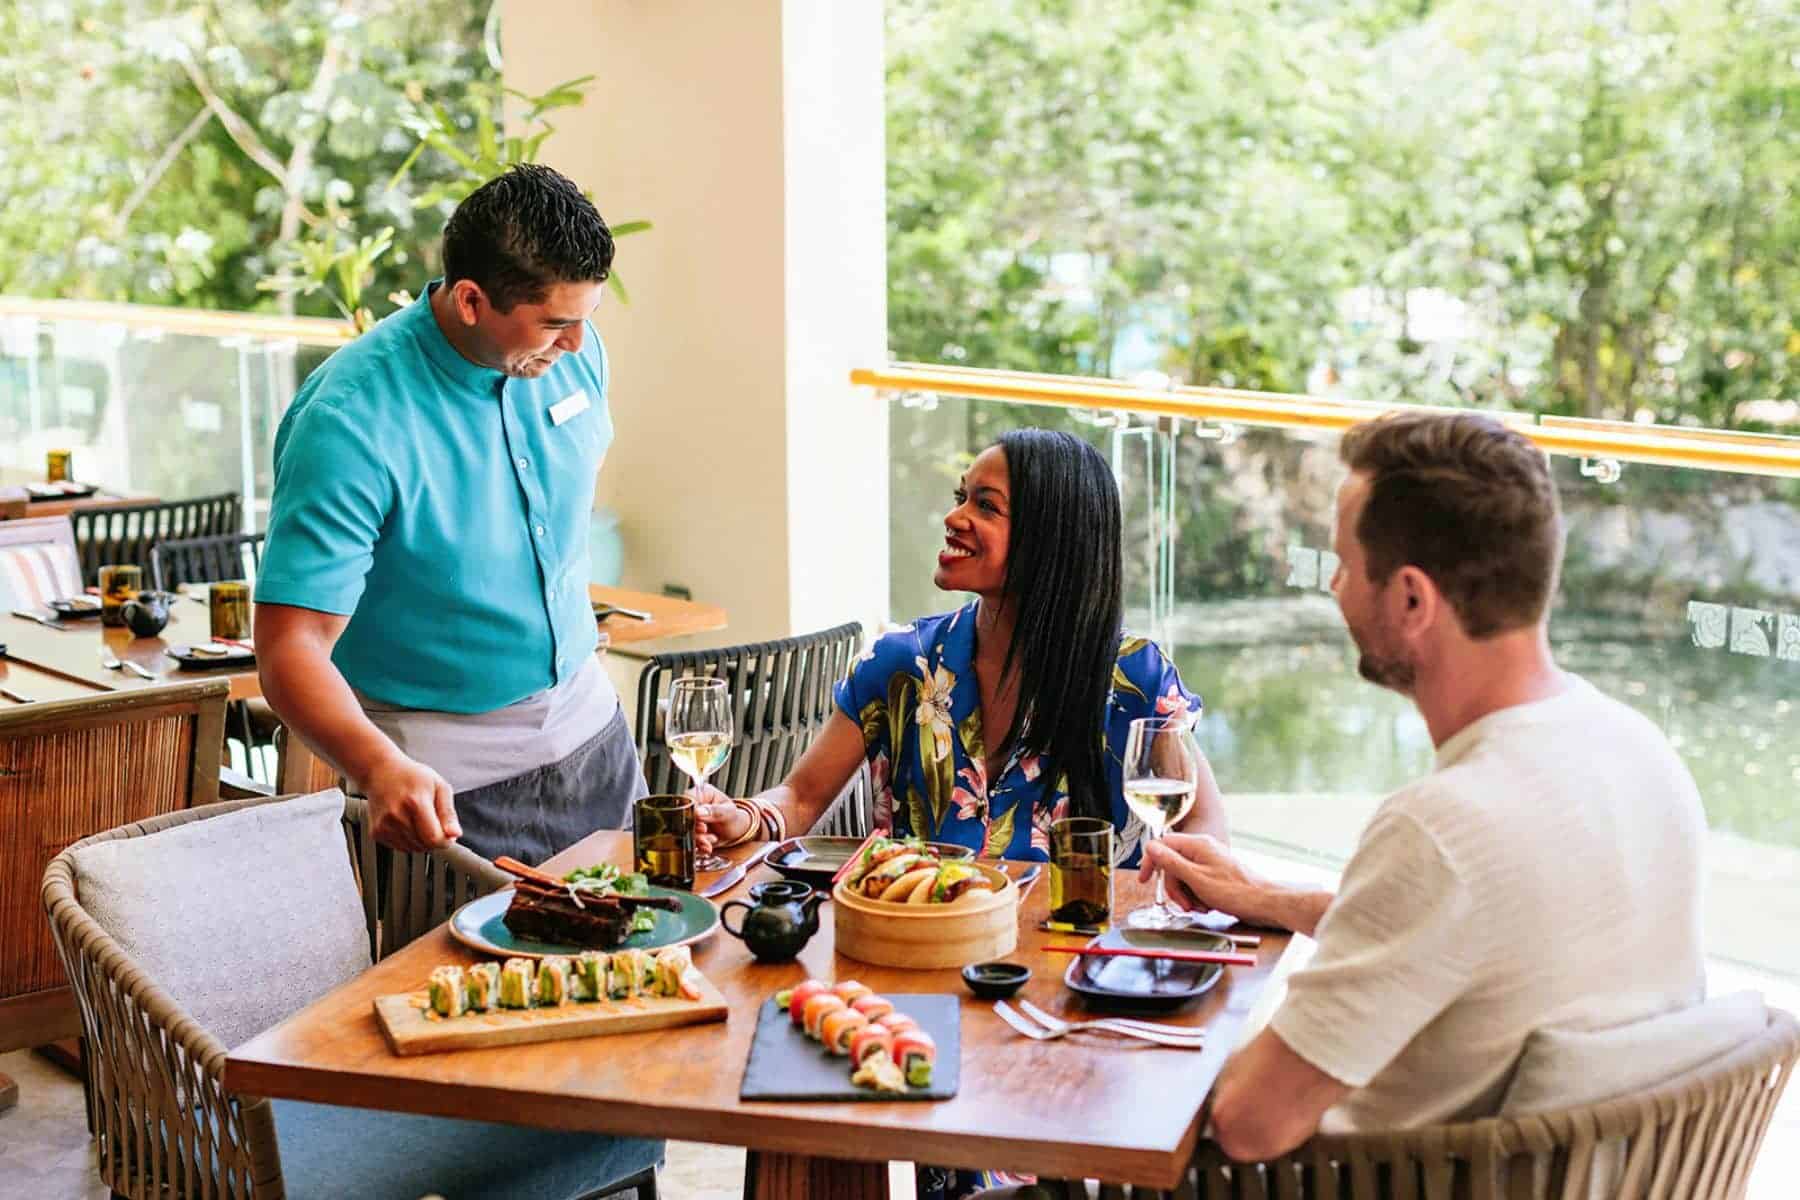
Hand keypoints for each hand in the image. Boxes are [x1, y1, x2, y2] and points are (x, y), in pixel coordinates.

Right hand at [362, 752, 458, 852]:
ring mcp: (384, 825)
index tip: (449, 835)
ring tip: (418, 819)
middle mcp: (397, 816)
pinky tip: (407, 822)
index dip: (445, 841)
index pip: (433, 838)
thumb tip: (455, 834)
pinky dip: (408, 840)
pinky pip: (401, 847)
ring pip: (413, 849)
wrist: (381, 772)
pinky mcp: (376, 832)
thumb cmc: (412, 777)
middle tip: (433, 821)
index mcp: (415, 803)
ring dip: (421, 840)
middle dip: (434, 839)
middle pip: (424, 845)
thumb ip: (449, 813)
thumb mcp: (440, 787)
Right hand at [690, 780, 752, 856]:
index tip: (702, 825)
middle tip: (706, 831)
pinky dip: (697, 846)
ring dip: (697, 839)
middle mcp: (693, 804)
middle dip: (694, 829)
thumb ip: (715, 811)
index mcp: (702, 792)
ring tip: (713, 839)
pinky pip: (686, 840)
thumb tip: (698, 812)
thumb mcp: (729, 812)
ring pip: (684, 830)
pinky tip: (707, 847)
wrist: (734, 832)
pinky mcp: (688, 831)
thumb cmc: (732, 817)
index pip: (687, 799)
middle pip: (683, 816)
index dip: (691, 813)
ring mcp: (689, 818)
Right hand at [1140, 833, 1260, 917]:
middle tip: (1184, 904)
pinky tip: (1206, 905)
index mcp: (1197, 844)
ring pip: (1183, 875)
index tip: (1144, 880)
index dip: (1151, 862)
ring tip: (1199, 907)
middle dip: (1174, 887)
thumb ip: (1172, 862)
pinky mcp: (1214, 873)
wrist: (1264, 902)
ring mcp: (1209, 861)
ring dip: (1186, 894)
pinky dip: (1196, 896)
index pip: (1162, 845)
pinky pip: (1195, 882)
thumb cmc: (1235, 891)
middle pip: (1172, 864)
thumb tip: (1151, 847)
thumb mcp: (1197, 879)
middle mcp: (1202, 849)